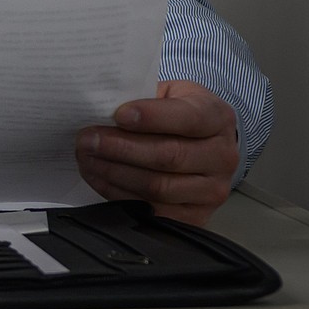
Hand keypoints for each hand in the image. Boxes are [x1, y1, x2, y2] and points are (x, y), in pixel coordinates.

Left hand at [75, 80, 239, 225]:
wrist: (202, 142)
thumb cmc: (177, 111)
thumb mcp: (169, 92)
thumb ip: (142, 97)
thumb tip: (101, 105)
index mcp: (217, 117)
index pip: (187, 118)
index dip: (150, 117)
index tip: (118, 114)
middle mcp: (222, 156)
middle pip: (168, 156)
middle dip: (120, 148)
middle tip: (87, 139)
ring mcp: (212, 191)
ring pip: (158, 187)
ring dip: (114, 173)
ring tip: (86, 158)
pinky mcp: (196, 216)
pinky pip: (153, 210)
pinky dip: (119, 194)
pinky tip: (98, 177)